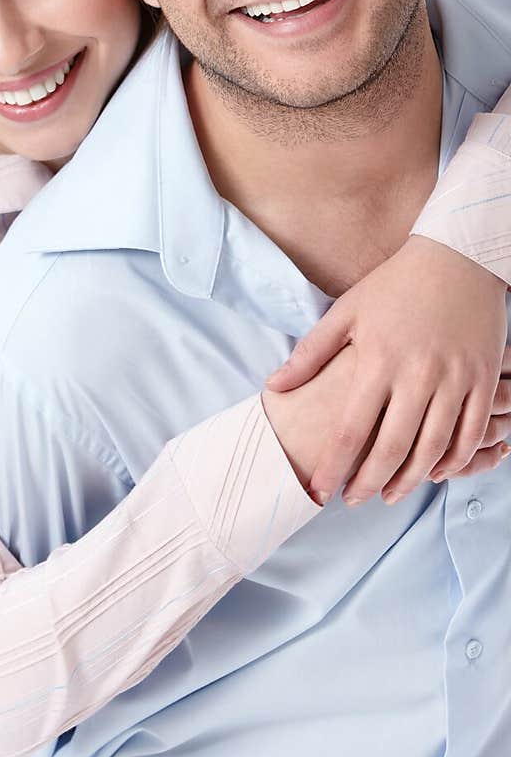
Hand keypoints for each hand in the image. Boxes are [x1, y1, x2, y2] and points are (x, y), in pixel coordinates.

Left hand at [265, 237, 507, 505]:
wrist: (457, 256)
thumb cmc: (395, 284)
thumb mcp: (347, 312)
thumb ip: (310, 354)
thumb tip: (274, 388)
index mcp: (376, 360)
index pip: (349, 430)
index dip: (333, 466)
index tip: (319, 489)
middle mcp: (416, 374)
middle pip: (391, 448)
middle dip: (369, 483)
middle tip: (353, 501)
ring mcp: (454, 379)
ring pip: (432, 448)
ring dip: (410, 481)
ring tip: (389, 495)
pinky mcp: (482, 379)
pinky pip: (470, 432)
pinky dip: (454, 459)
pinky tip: (435, 472)